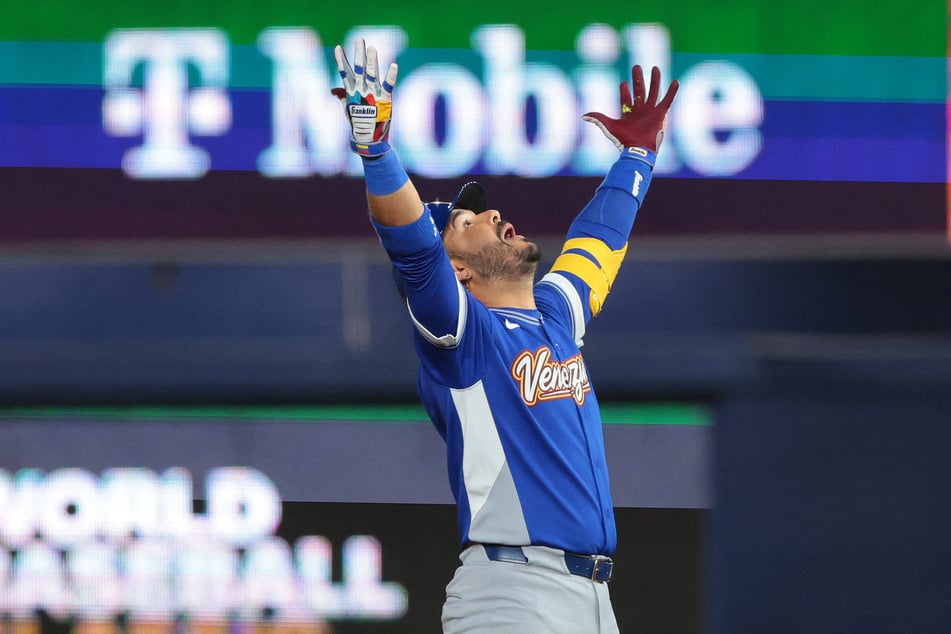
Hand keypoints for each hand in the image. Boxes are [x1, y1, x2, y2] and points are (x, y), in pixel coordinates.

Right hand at [331, 39, 398, 156]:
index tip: (338, 48)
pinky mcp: (385, 100)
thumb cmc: (358, 124)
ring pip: (372, 75)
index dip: (342, 61)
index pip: (345, 73)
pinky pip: (388, 85)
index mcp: (352, 92)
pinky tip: (394, 65)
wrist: (369, 140)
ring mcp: (373, 95)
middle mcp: (361, 92)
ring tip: (372, 48)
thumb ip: (342, 96)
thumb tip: (333, 89)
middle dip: (359, 55)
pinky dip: (391, 76)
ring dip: (372, 61)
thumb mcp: (348, 109)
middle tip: (360, 40)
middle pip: (359, 69)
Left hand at [582, 65, 678, 152]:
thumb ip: (598, 118)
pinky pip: (668, 100)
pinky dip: (672, 91)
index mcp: (629, 113)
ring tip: (655, 68)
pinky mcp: (661, 114)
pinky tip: (675, 82)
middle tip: (636, 67)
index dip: (624, 90)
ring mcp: (651, 111)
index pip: (626, 98)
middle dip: (638, 79)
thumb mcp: (609, 126)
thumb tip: (583, 115)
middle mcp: (640, 110)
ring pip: (654, 91)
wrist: (638, 148)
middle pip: (640, 91)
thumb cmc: (623, 139)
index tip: (623, 82)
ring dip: (655, 80)